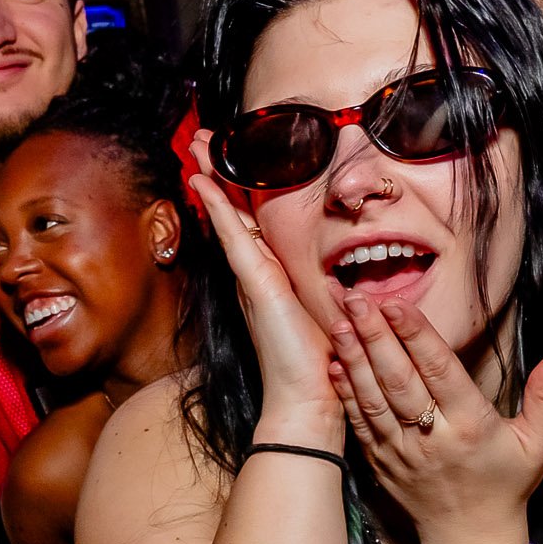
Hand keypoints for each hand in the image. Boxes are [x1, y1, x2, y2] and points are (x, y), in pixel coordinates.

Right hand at [185, 131, 342, 436]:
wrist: (310, 402)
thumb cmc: (321, 366)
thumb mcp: (328, 315)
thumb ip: (330, 292)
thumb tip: (346, 279)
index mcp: (272, 279)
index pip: (251, 225)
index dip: (238, 192)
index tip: (228, 162)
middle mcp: (256, 276)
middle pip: (232, 213)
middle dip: (217, 173)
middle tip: (199, 141)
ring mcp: (252, 279)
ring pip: (227, 218)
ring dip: (212, 178)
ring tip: (196, 145)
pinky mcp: (257, 285)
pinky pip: (233, 237)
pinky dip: (217, 208)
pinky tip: (204, 182)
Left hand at [327, 293, 542, 543]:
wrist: (470, 539)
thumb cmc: (507, 484)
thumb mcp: (539, 442)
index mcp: (471, 426)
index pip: (440, 372)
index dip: (417, 335)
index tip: (396, 303)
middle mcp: (432, 437)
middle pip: (399, 379)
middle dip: (375, 336)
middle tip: (354, 297)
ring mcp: (401, 452)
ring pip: (373, 398)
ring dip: (354, 358)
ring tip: (339, 321)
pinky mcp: (381, 462)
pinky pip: (359, 422)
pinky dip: (345, 392)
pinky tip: (333, 363)